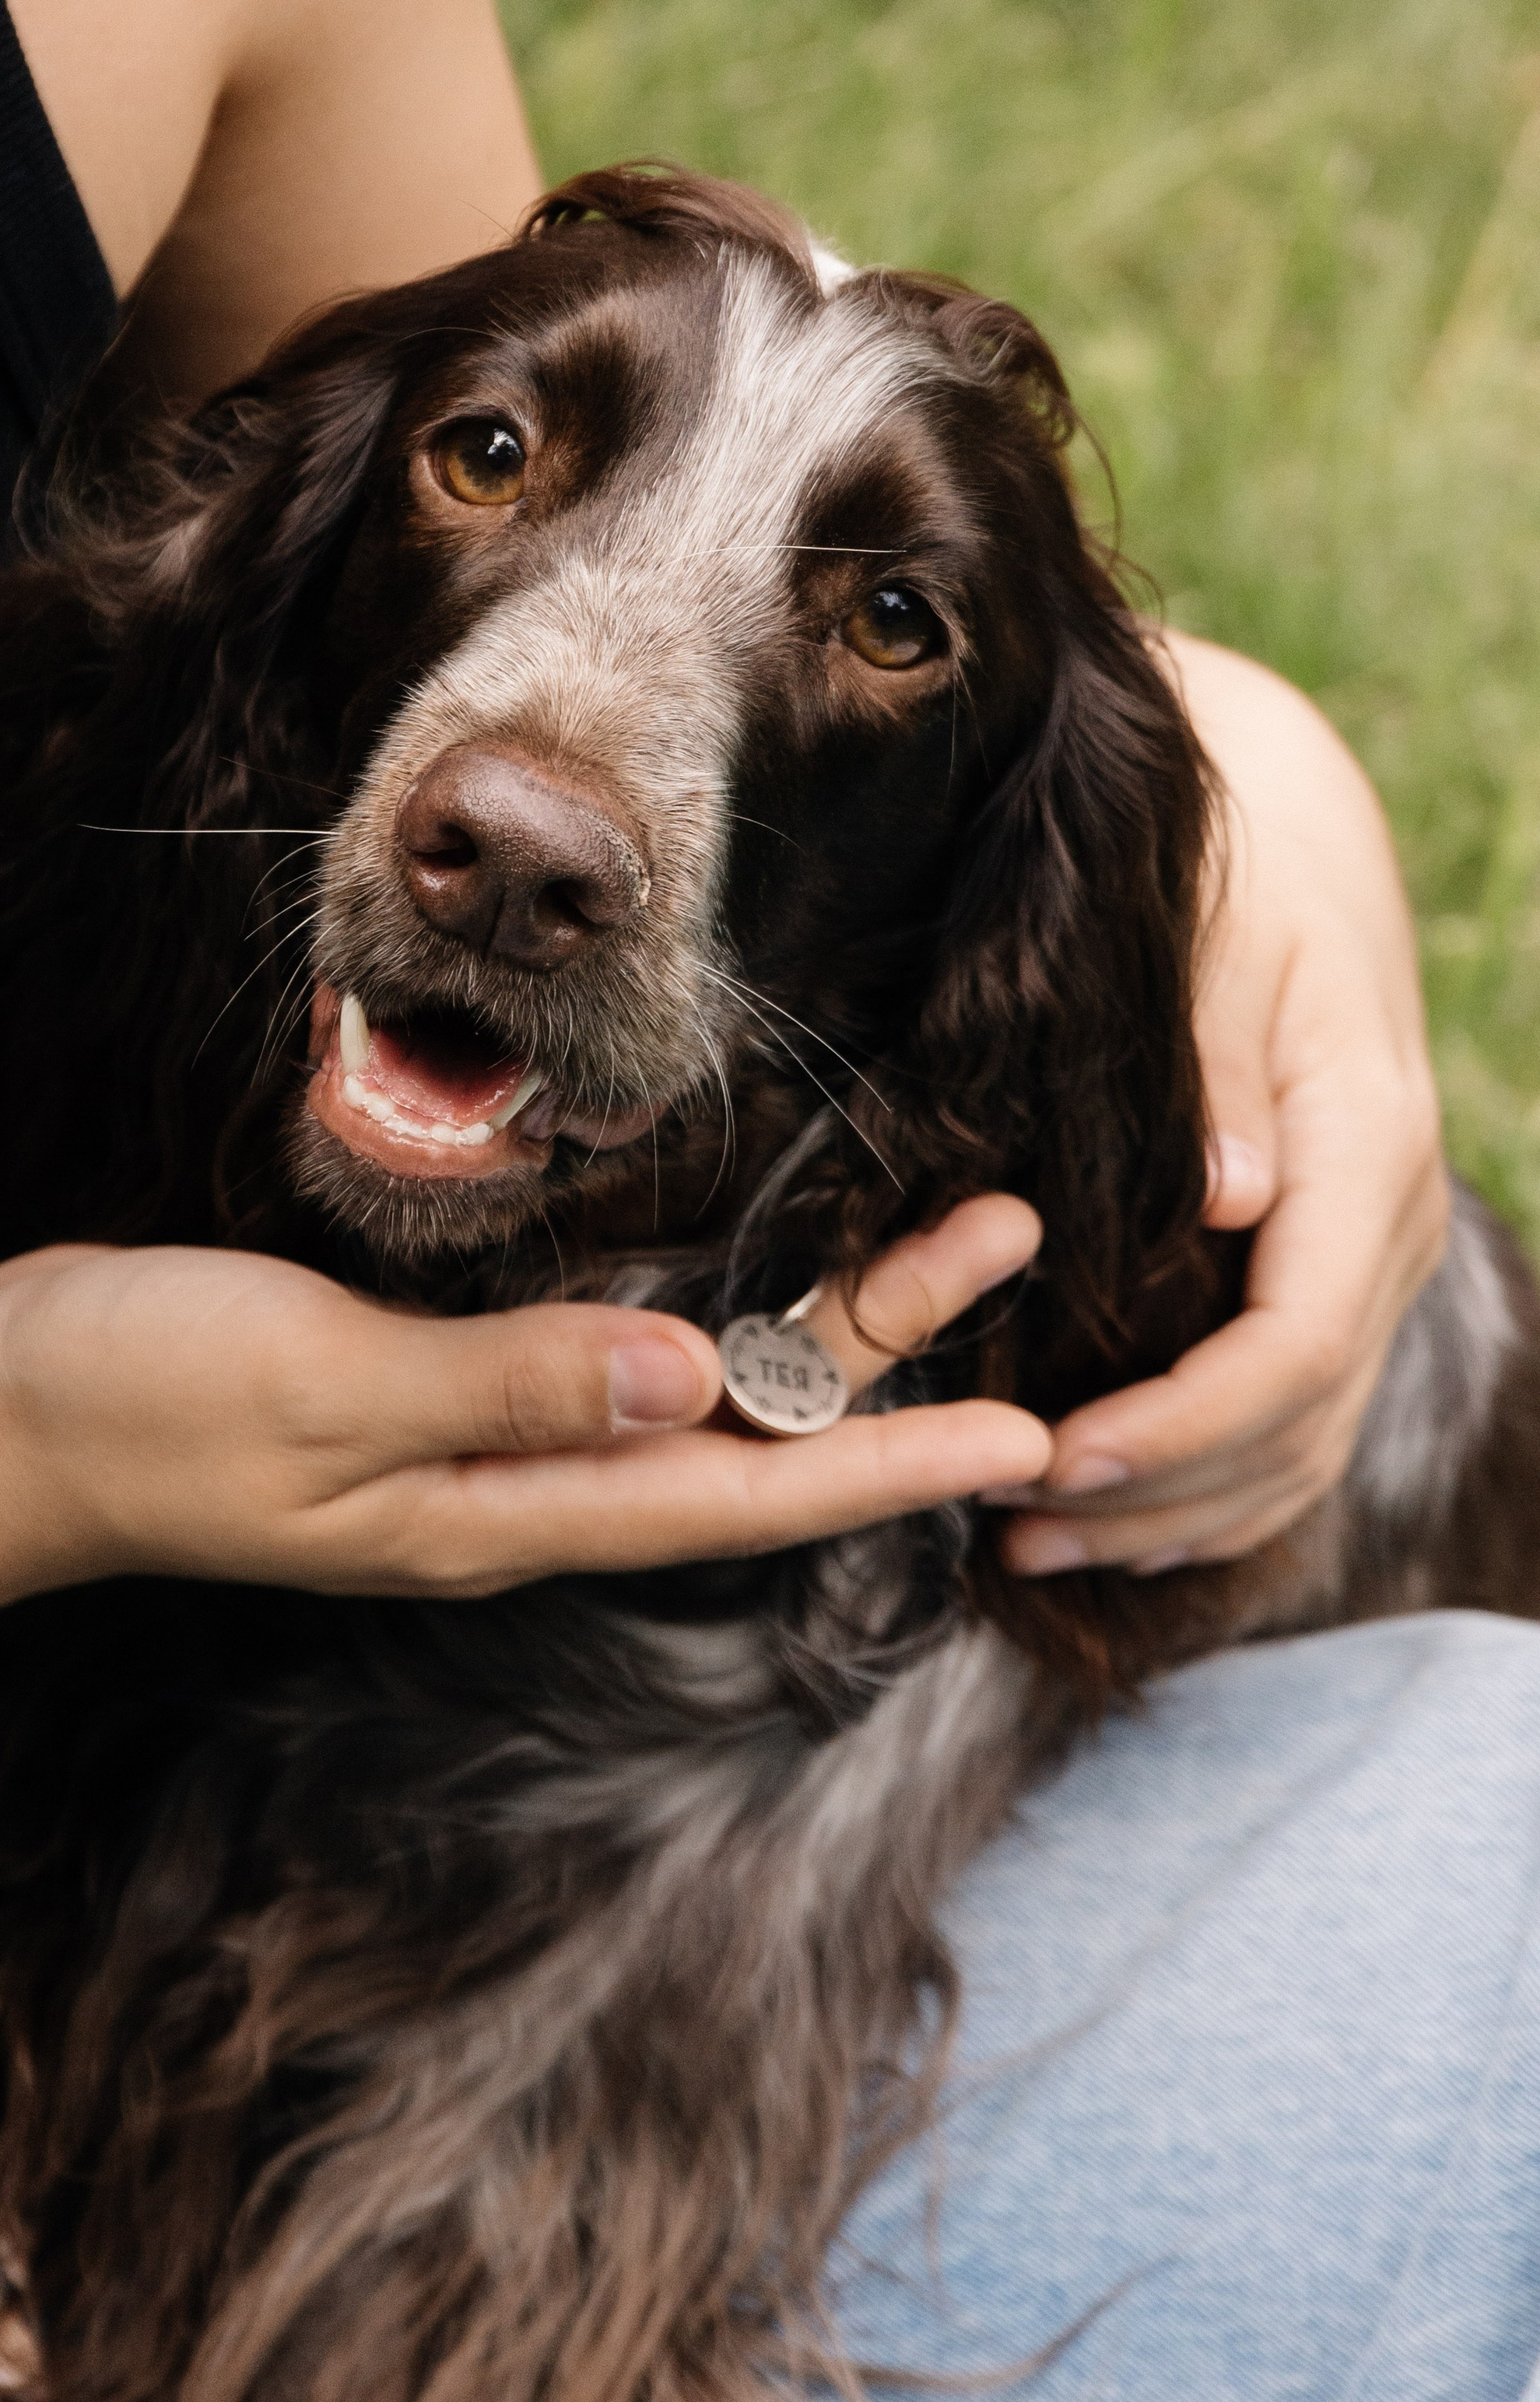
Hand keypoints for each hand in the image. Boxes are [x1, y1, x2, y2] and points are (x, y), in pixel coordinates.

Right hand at [0, 1197, 1049, 1600]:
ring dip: (813, 1326)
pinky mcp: (431, 1388)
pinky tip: (746, 1265)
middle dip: (886, 1358)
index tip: (1029, 1433)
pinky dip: (706, 1312)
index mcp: (500, 1513)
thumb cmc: (139, 1400)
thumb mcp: (319, 1389)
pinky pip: (612, 1360)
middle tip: (1007, 1242)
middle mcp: (514, 1492)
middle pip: (739, 1438)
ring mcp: (473, 1446)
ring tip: (929, 1242)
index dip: (886, 1464)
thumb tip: (695, 1384)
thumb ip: (506, 1387)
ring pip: (689, 1395)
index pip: (733, 1498)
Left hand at [998, 635, 1446, 1574]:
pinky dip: (1213, 1492)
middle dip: (1156, 1494)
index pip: (1297, 1342)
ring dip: (1175, 1518)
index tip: (1059, 1459)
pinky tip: (1112, 1526)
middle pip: (1297, 1422)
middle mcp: (1391, 1227)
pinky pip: (1297, 1425)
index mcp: (1368, 1151)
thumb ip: (1213, 1061)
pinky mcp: (1337, 1281)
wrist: (1298, 855)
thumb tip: (1228, 1197)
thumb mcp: (1215, 938)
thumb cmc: (1232, 883)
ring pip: (1304, 1447)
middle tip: (1009, 1523)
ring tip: (1030, 1546)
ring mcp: (1373, 1264)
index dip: (1182, 1423)